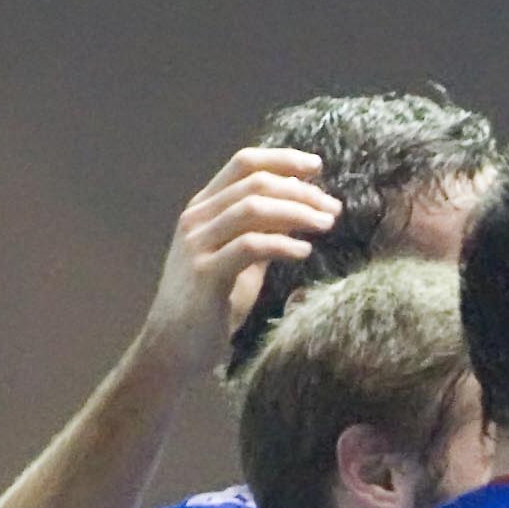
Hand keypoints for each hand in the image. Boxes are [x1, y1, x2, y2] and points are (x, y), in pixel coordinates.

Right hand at [138, 147, 339, 380]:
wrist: (174, 348)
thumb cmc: (212, 306)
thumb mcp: (242, 263)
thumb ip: (263, 234)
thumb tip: (299, 211)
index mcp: (204, 209)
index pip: (243, 165)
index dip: (282, 160)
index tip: (317, 166)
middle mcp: (197, 219)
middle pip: (254, 184)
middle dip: (300, 191)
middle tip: (333, 207)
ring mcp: (198, 245)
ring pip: (252, 209)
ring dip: (297, 212)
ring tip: (327, 224)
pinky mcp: (206, 274)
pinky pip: (249, 247)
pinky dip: (282, 244)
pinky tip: (305, 251)